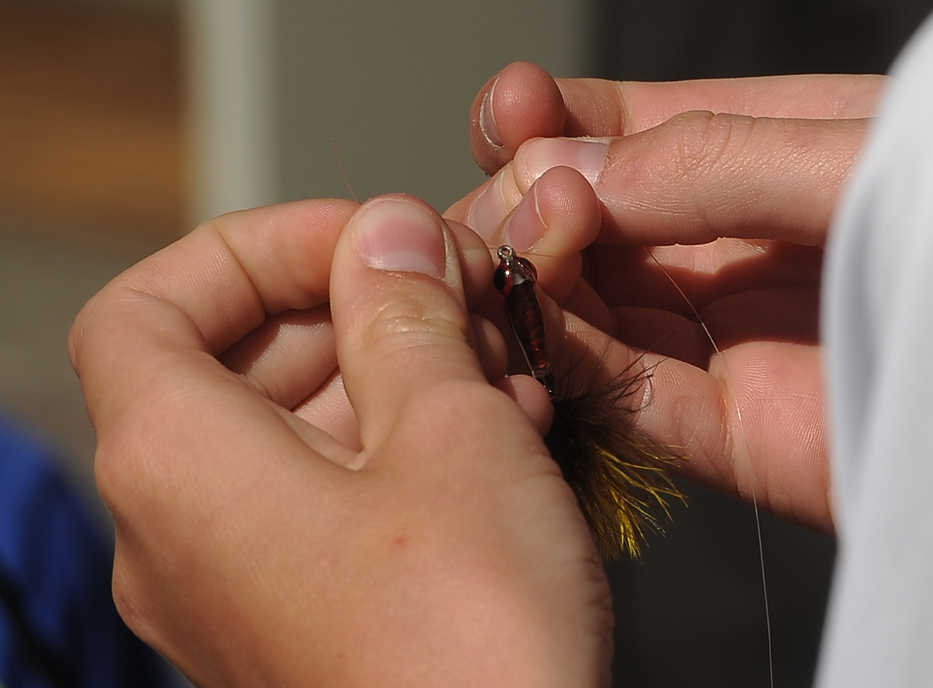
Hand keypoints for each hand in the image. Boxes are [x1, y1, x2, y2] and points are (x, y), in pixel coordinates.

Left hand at [70, 196, 612, 685]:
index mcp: (177, 460)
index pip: (150, 303)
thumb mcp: (452, 432)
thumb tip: (387, 232)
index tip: (360, 241)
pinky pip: (331, 491)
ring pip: (297, 425)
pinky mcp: (302, 613)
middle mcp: (181, 525)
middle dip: (349, 306)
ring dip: (393, 371)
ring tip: (499, 360)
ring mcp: (239, 578)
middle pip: (235, 360)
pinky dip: (402, 440)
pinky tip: (500, 428)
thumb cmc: (469, 637)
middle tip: (452, 289)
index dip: (251, 249)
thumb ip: (405, 315)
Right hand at [447, 63, 886, 530]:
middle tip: (498, 192)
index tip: (508, 110)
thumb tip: (573, 167)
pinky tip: (539, 321)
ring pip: (597, 310)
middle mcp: (736, 254)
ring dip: (540, 281)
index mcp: (773, 164)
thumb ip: (719, 157)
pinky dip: (576, 360)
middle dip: (535, 202)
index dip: (563, 119)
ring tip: (500, 249)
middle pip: (599, 225)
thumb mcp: (861, 156)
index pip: (639, 135)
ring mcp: (728, 346)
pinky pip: (631, 395)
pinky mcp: (731, 437)